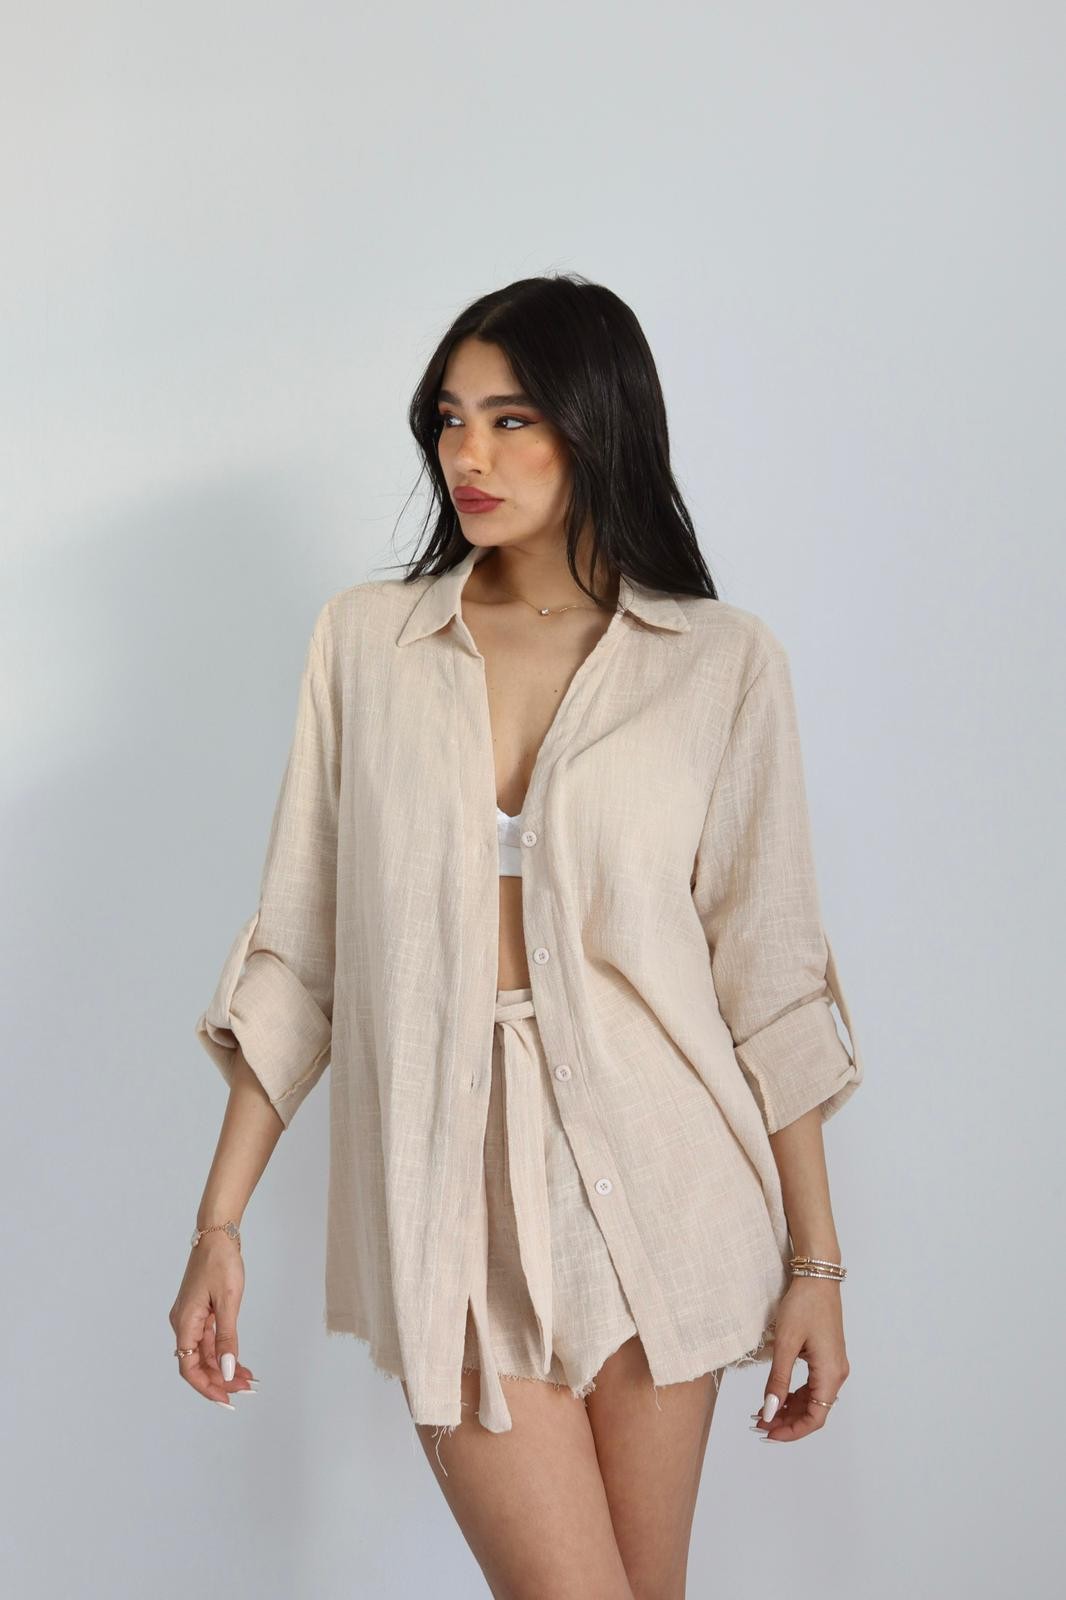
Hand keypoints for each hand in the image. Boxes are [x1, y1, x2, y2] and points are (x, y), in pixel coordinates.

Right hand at [169, 1236, 255, 1406]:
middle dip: (220, 1379)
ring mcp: (192, 1317)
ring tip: (247, 1379)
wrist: (218, 1233)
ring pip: (206, 1353)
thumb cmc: (221, 1262)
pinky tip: (239, 1361)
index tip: (226, 1399)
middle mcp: (184, 1323)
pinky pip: (210, 1339)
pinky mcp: (201, 1311)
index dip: (206, 1387)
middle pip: (198, 1363)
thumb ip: (227, 1338)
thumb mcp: (228, 1301)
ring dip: (224, 1367)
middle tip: (245, 1390)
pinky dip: (224, 1351)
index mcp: (185, 1322)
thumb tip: (225, 1370)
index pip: (189, 1368)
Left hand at [751, 1277, 848, 1442]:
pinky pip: (813, 1385)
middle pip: (814, 1411)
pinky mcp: (827, 1357)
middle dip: (787, 1421)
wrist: (817, 1276)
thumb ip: (778, 1381)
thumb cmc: (803, 1305)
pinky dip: (795, 1393)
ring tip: (763, 1411)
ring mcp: (833, 1365)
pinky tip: (776, 1395)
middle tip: (759, 1424)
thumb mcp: (786, 1344)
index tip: (768, 1433)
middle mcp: (837, 1373)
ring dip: (789, 1408)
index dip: (792, 1431)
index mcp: (831, 1373)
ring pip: (813, 1399)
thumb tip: (770, 1412)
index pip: (815, 1418)